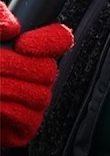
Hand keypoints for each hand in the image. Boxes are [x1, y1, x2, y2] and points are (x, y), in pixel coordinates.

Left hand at [0, 2, 73, 147]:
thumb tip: (13, 27)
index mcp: (27, 50)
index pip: (59, 39)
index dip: (49, 41)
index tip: (23, 43)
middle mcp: (34, 76)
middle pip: (48, 70)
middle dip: (12, 67)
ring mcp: (31, 103)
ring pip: (38, 94)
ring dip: (4, 89)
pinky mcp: (24, 128)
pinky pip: (28, 118)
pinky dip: (5, 110)